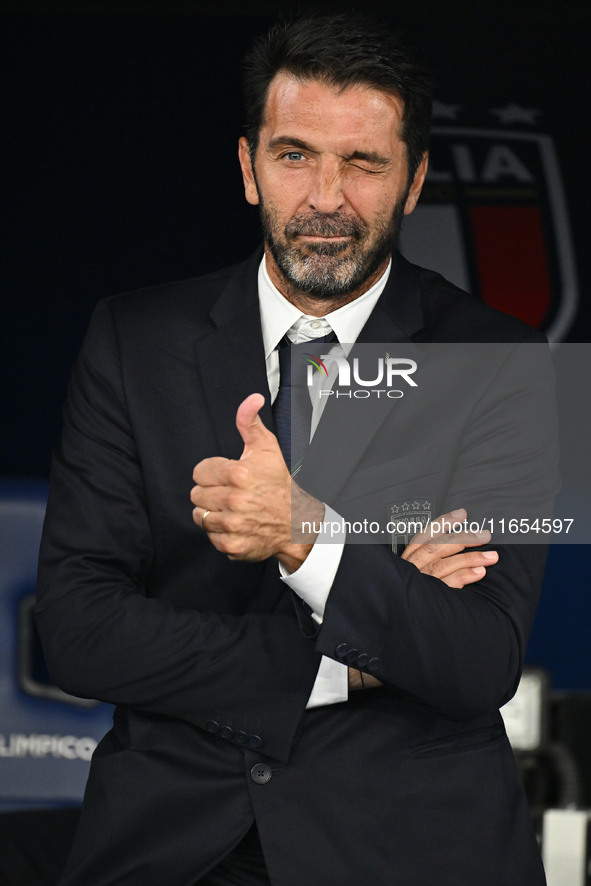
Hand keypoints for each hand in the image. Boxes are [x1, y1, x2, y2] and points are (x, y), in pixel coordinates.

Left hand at [190, 393, 323, 569]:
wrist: (297, 522)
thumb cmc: (279, 484)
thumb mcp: (267, 448)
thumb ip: (250, 422)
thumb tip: (252, 399)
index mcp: (239, 474)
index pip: (199, 472)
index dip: (211, 473)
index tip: (226, 477)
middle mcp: (235, 500)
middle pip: (196, 494)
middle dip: (210, 493)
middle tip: (230, 494)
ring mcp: (233, 524)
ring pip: (200, 515)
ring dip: (213, 513)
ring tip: (232, 510)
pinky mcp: (232, 544)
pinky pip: (210, 536)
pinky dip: (220, 533)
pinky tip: (236, 525)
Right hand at [349, 508, 496, 690]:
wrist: (388, 641)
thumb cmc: (406, 608)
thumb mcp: (417, 583)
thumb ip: (434, 569)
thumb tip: (463, 557)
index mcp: (404, 564)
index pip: (423, 537)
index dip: (442, 523)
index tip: (462, 513)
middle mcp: (408, 573)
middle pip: (435, 549)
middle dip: (462, 539)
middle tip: (485, 534)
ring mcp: (414, 587)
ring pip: (442, 566)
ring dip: (469, 559)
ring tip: (492, 556)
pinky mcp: (423, 604)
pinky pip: (444, 588)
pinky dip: (462, 579)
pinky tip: (479, 574)